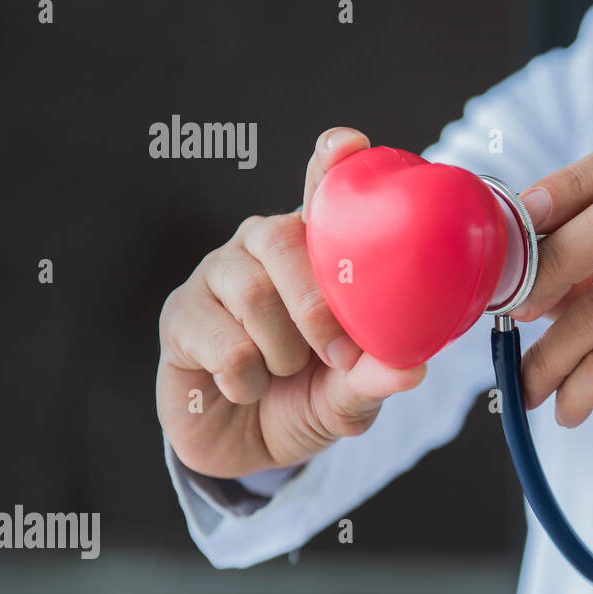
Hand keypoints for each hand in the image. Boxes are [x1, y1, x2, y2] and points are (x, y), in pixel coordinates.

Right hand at [156, 127, 426, 478]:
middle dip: (317, 304)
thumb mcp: (351, 394)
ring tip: (285, 373)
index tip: (347, 144)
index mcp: (314, 251)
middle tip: (338, 354)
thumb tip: (412, 368)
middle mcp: (262, 247)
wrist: (248, 448)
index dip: (332, 162)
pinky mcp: (180, 316)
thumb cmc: (307, 398)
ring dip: (282, 350)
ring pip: (252, 292)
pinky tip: (246, 387)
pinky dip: (247, 379)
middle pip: (283, 238)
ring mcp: (216, 276)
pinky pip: (222, 341)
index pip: (321, 191)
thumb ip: (376, 377)